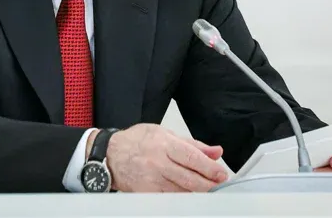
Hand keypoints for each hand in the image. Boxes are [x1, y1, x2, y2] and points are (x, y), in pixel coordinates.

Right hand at [103, 124, 228, 191]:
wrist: (110, 155)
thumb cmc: (136, 141)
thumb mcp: (164, 133)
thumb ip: (192, 144)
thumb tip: (215, 152)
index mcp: (164, 144)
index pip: (193, 158)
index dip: (210, 168)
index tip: (221, 173)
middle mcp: (158, 162)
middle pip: (189, 178)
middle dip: (208, 184)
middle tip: (219, 184)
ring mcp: (152, 180)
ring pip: (182, 191)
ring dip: (197, 192)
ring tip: (207, 189)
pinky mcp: (146, 193)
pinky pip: (170, 199)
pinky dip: (182, 197)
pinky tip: (189, 194)